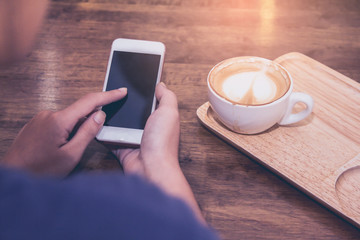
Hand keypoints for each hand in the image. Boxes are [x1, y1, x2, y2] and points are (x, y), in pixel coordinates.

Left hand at [2, 88, 126, 175]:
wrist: (13, 175)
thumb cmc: (40, 170)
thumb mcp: (71, 155)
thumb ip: (88, 132)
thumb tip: (100, 114)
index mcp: (59, 120)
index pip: (90, 101)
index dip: (108, 95)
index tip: (121, 91)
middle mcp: (49, 114)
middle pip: (80, 110)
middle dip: (91, 120)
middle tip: (93, 138)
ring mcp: (41, 118)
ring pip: (69, 117)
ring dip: (77, 128)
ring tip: (69, 150)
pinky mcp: (36, 123)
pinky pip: (58, 120)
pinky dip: (67, 129)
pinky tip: (61, 146)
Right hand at [113, 83, 205, 223]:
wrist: (150, 168)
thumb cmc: (162, 143)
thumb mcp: (169, 112)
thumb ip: (167, 97)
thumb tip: (160, 85)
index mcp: (159, 119)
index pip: (148, 102)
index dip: (139, 93)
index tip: (128, 83)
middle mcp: (146, 128)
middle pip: (131, 111)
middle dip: (122, 104)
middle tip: (109, 93)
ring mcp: (133, 138)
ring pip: (118, 123)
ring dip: (110, 116)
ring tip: (99, 104)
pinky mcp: (121, 147)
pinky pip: (109, 137)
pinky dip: (102, 131)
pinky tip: (95, 122)